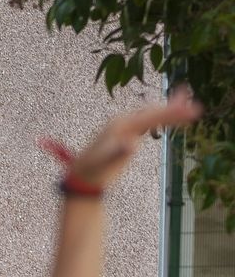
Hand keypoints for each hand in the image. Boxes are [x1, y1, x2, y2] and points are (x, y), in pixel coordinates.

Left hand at [69, 88, 201, 188]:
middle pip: (152, 111)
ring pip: (149, 114)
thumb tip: (132, 146)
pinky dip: (160, 117)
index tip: (189, 111)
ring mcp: (124, 127)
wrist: (82, 174)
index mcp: (121, 125)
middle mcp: (123, 121)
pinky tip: (168, 116)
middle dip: (173, 108)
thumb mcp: (106, 162)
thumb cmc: (94, 169)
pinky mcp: (126, 134)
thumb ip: (118, 152)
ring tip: (186, 101)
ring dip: (168, 109)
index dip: (171, 113)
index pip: (151, 116)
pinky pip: (146, 121)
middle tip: (194, 108)